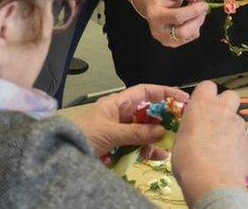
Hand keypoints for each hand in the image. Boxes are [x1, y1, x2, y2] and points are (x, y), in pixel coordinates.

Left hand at [73, 84, 188, 157]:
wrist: (65, 154)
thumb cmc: (86, 135)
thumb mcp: (112, 133)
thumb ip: (137, 132)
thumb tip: (162, 131)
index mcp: (118, 103)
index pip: (145, 92)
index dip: (163, 92)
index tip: (181, 98)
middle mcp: (122, 114)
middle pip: (148, 112)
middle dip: (165, 118)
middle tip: (182, 124)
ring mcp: (121, 131)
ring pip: (146, 130)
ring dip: (158, 136)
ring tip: (173, 143)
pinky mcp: (120, 146)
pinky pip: (139, 145)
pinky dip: (149, 150)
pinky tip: (160, 156)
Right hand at [135, 0, 208, 47]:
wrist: (153, 5)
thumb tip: (200, 0)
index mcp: (155, 15)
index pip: (177, 17)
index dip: (193, 11)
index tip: (204, 4)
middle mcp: (158, 31)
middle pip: (183, 32)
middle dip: (197, 19)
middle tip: (204, 8)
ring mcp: (165, 39)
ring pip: (189, 35)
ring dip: (198, 22)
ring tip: (196, 11)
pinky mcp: (172, 43)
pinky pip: (190, 37)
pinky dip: (195, 26)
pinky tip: (190, 18)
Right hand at [172, 81, 247, 205]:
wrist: (212, 182)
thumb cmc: (188, 160)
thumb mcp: (180, 139)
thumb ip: (191, 128)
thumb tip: (195, 131)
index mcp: (202, 105)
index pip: (207, 85)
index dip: (205, 95)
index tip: (200, 106)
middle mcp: (223, 110)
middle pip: (230, 95)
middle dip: (225, 105)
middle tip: (215, 120)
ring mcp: (239, 125)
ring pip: (237, 119)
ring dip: (231, 128)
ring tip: (221, 147)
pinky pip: (242, 138)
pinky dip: (237, 145)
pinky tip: (228, 159)